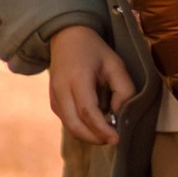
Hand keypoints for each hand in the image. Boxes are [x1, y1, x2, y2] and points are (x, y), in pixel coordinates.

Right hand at [47, 25, 135, 147]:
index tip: (117, 139)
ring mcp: (54, 97)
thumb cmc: (94, 50)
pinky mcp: (53, 103)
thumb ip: (123, 89)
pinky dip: (82, 128)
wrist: (67, 38)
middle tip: (113, 139)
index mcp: (77, 78)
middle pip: (75, 125)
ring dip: (89, 135)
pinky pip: (67, 122)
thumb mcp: (115, 64)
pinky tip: (95, 123)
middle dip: (95, 138)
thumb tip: (120, 114)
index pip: (87, 111)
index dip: (102, 129)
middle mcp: (61, 90)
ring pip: (70, 127)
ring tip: (107, 131)